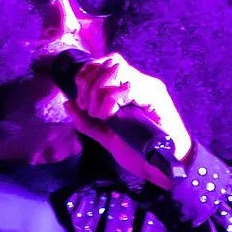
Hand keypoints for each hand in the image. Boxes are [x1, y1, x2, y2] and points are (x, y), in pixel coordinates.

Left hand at [55, 51, 192, 183]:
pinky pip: (128, 86)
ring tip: (100, 115)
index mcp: (128, 88)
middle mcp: (141, 82)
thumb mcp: (106, 136)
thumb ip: (87, 121)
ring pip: (117, 68)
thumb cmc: (139, 153)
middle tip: (88, 109)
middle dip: (90, 83)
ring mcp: (149, 87)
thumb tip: (67, 103)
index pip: (105, 63)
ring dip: (100, 90)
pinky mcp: (156, 97)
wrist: (164, 169)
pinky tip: (110, 116)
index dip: (87, 76)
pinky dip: (111, 99)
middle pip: (109, 62)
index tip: (81, 103)